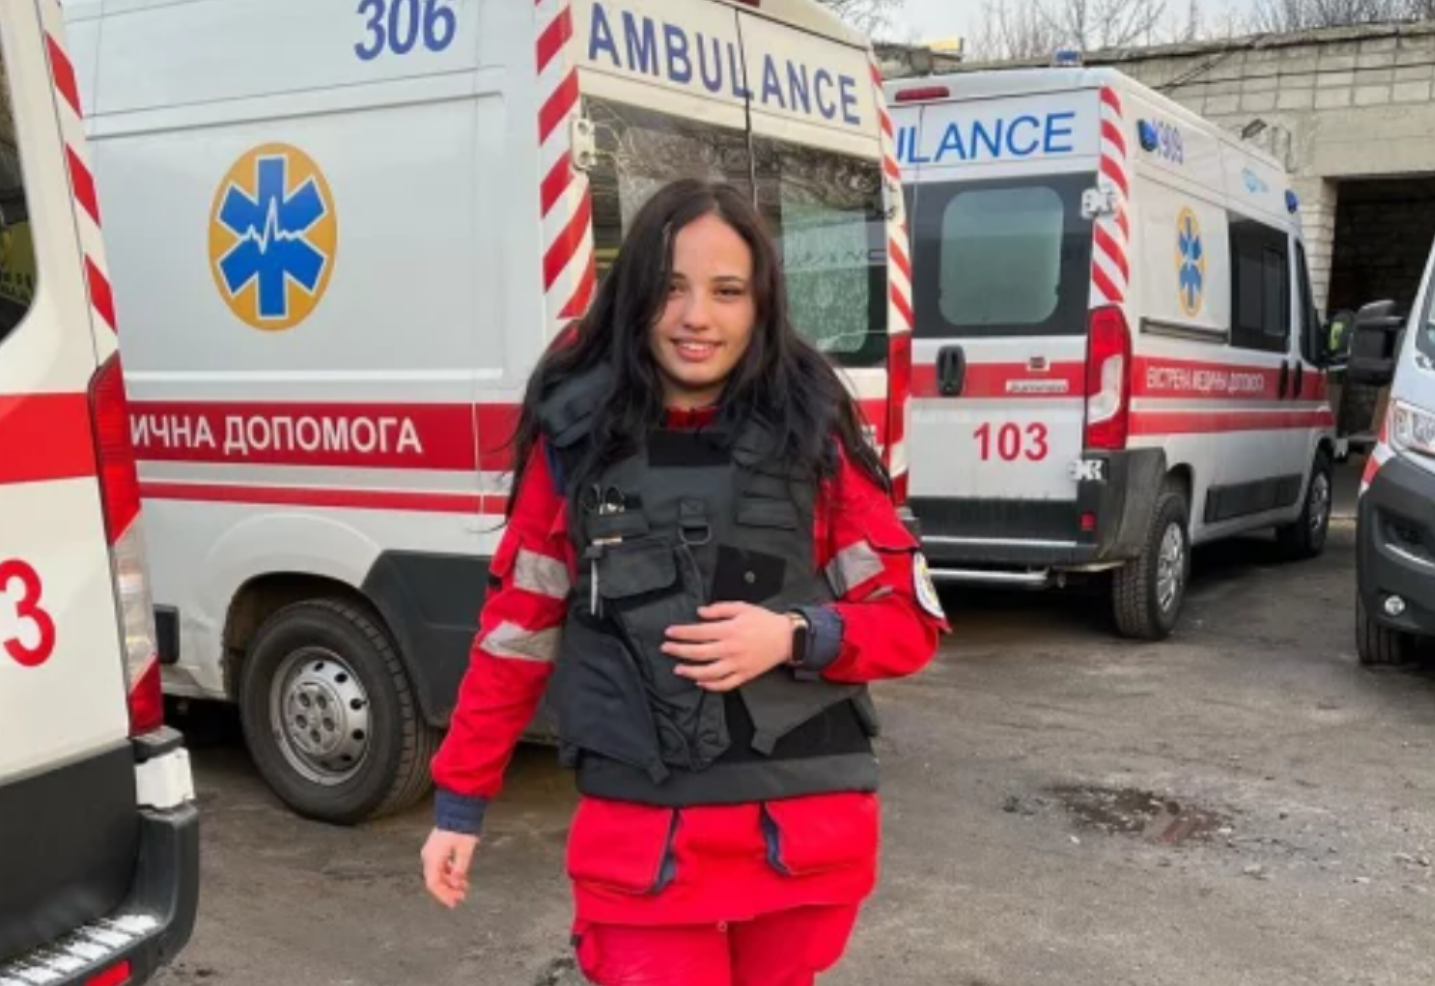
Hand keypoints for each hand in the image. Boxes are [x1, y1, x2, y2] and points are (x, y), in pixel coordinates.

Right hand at [421, 828, 479, 908]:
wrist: (457, 810)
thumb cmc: (460, 827)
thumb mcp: (464, 851)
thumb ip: (459, 869)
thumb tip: (456, 882)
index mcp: (432, 858)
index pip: (434, 884)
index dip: (444, 895)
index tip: (454, 902)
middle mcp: (429, 856)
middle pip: (435, 880)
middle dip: (448, 890)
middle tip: (461, 896)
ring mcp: (432, 851)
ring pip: (438, 873)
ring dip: (450, 882)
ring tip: (463, 886)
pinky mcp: (437, 848)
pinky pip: (441, 865)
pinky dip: (449, 872)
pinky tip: (459, 875)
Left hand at [662, 602, 793, 692]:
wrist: (786, 638)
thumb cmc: (764, 621)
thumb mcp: (742, 607)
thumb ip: (719, 609)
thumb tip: (700, 612)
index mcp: (729, 630)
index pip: (698, 632)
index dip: (681, 633)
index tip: (669, 633)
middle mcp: (731, 649)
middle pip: (698, 653)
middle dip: (679, 651)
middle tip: (666, 648)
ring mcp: (737, 664)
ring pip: (709, 672)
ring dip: (690, 671)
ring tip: (678, 668)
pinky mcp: (744, 675)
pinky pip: (725, 684)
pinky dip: (711, 686)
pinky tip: (700, 682)